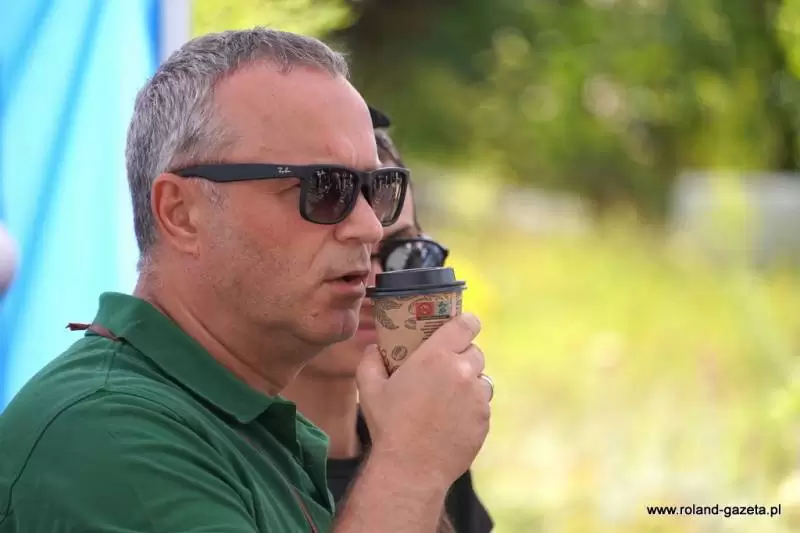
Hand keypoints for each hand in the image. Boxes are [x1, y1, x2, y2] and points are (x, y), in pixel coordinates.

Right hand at [356, 313, 490, 491]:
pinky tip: (451, 419)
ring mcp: (477, 397)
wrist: (412, 468)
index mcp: (437, 356)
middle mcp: (462, 372)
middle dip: (463, 356)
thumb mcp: (370, 388)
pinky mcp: (484, 419)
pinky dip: (471, 407)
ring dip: (469, 382)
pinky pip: (483, 404)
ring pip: (481, 379)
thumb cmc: (389, 426)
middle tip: (445, 368)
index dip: (467, 322)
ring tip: (448, 397)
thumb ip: (371, 360)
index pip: (467, 324)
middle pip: (475, 351)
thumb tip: (375, 347)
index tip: (462, 326)